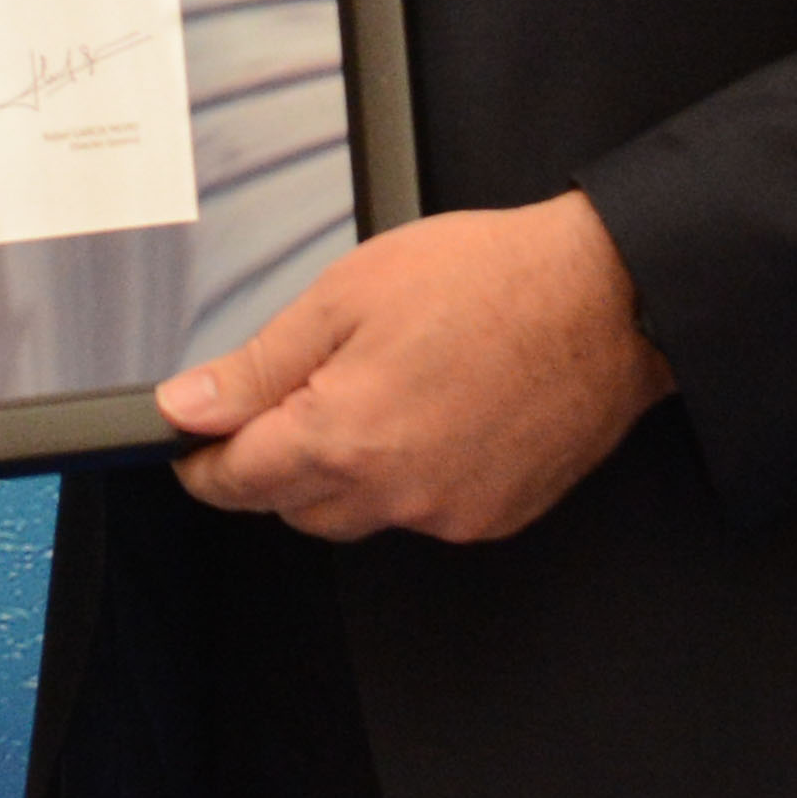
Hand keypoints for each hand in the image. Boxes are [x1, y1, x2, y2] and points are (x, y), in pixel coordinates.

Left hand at [166, 194, 674, 544]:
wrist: (608, 300)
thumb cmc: (489, 281)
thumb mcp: (344, 297)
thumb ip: (257, 366)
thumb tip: (188, 407)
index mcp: (345, 439)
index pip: (238, 483)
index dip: (202, 462)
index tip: (191, 442)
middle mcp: (397, 494)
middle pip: (292, 507)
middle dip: (271, 463)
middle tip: (283, 399)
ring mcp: (451, 513)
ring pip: (358, 514)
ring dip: (340, 473)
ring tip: (368, 392)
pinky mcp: (496, 516)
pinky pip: (422, 512)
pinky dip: (405, 477)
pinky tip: (425, 416)